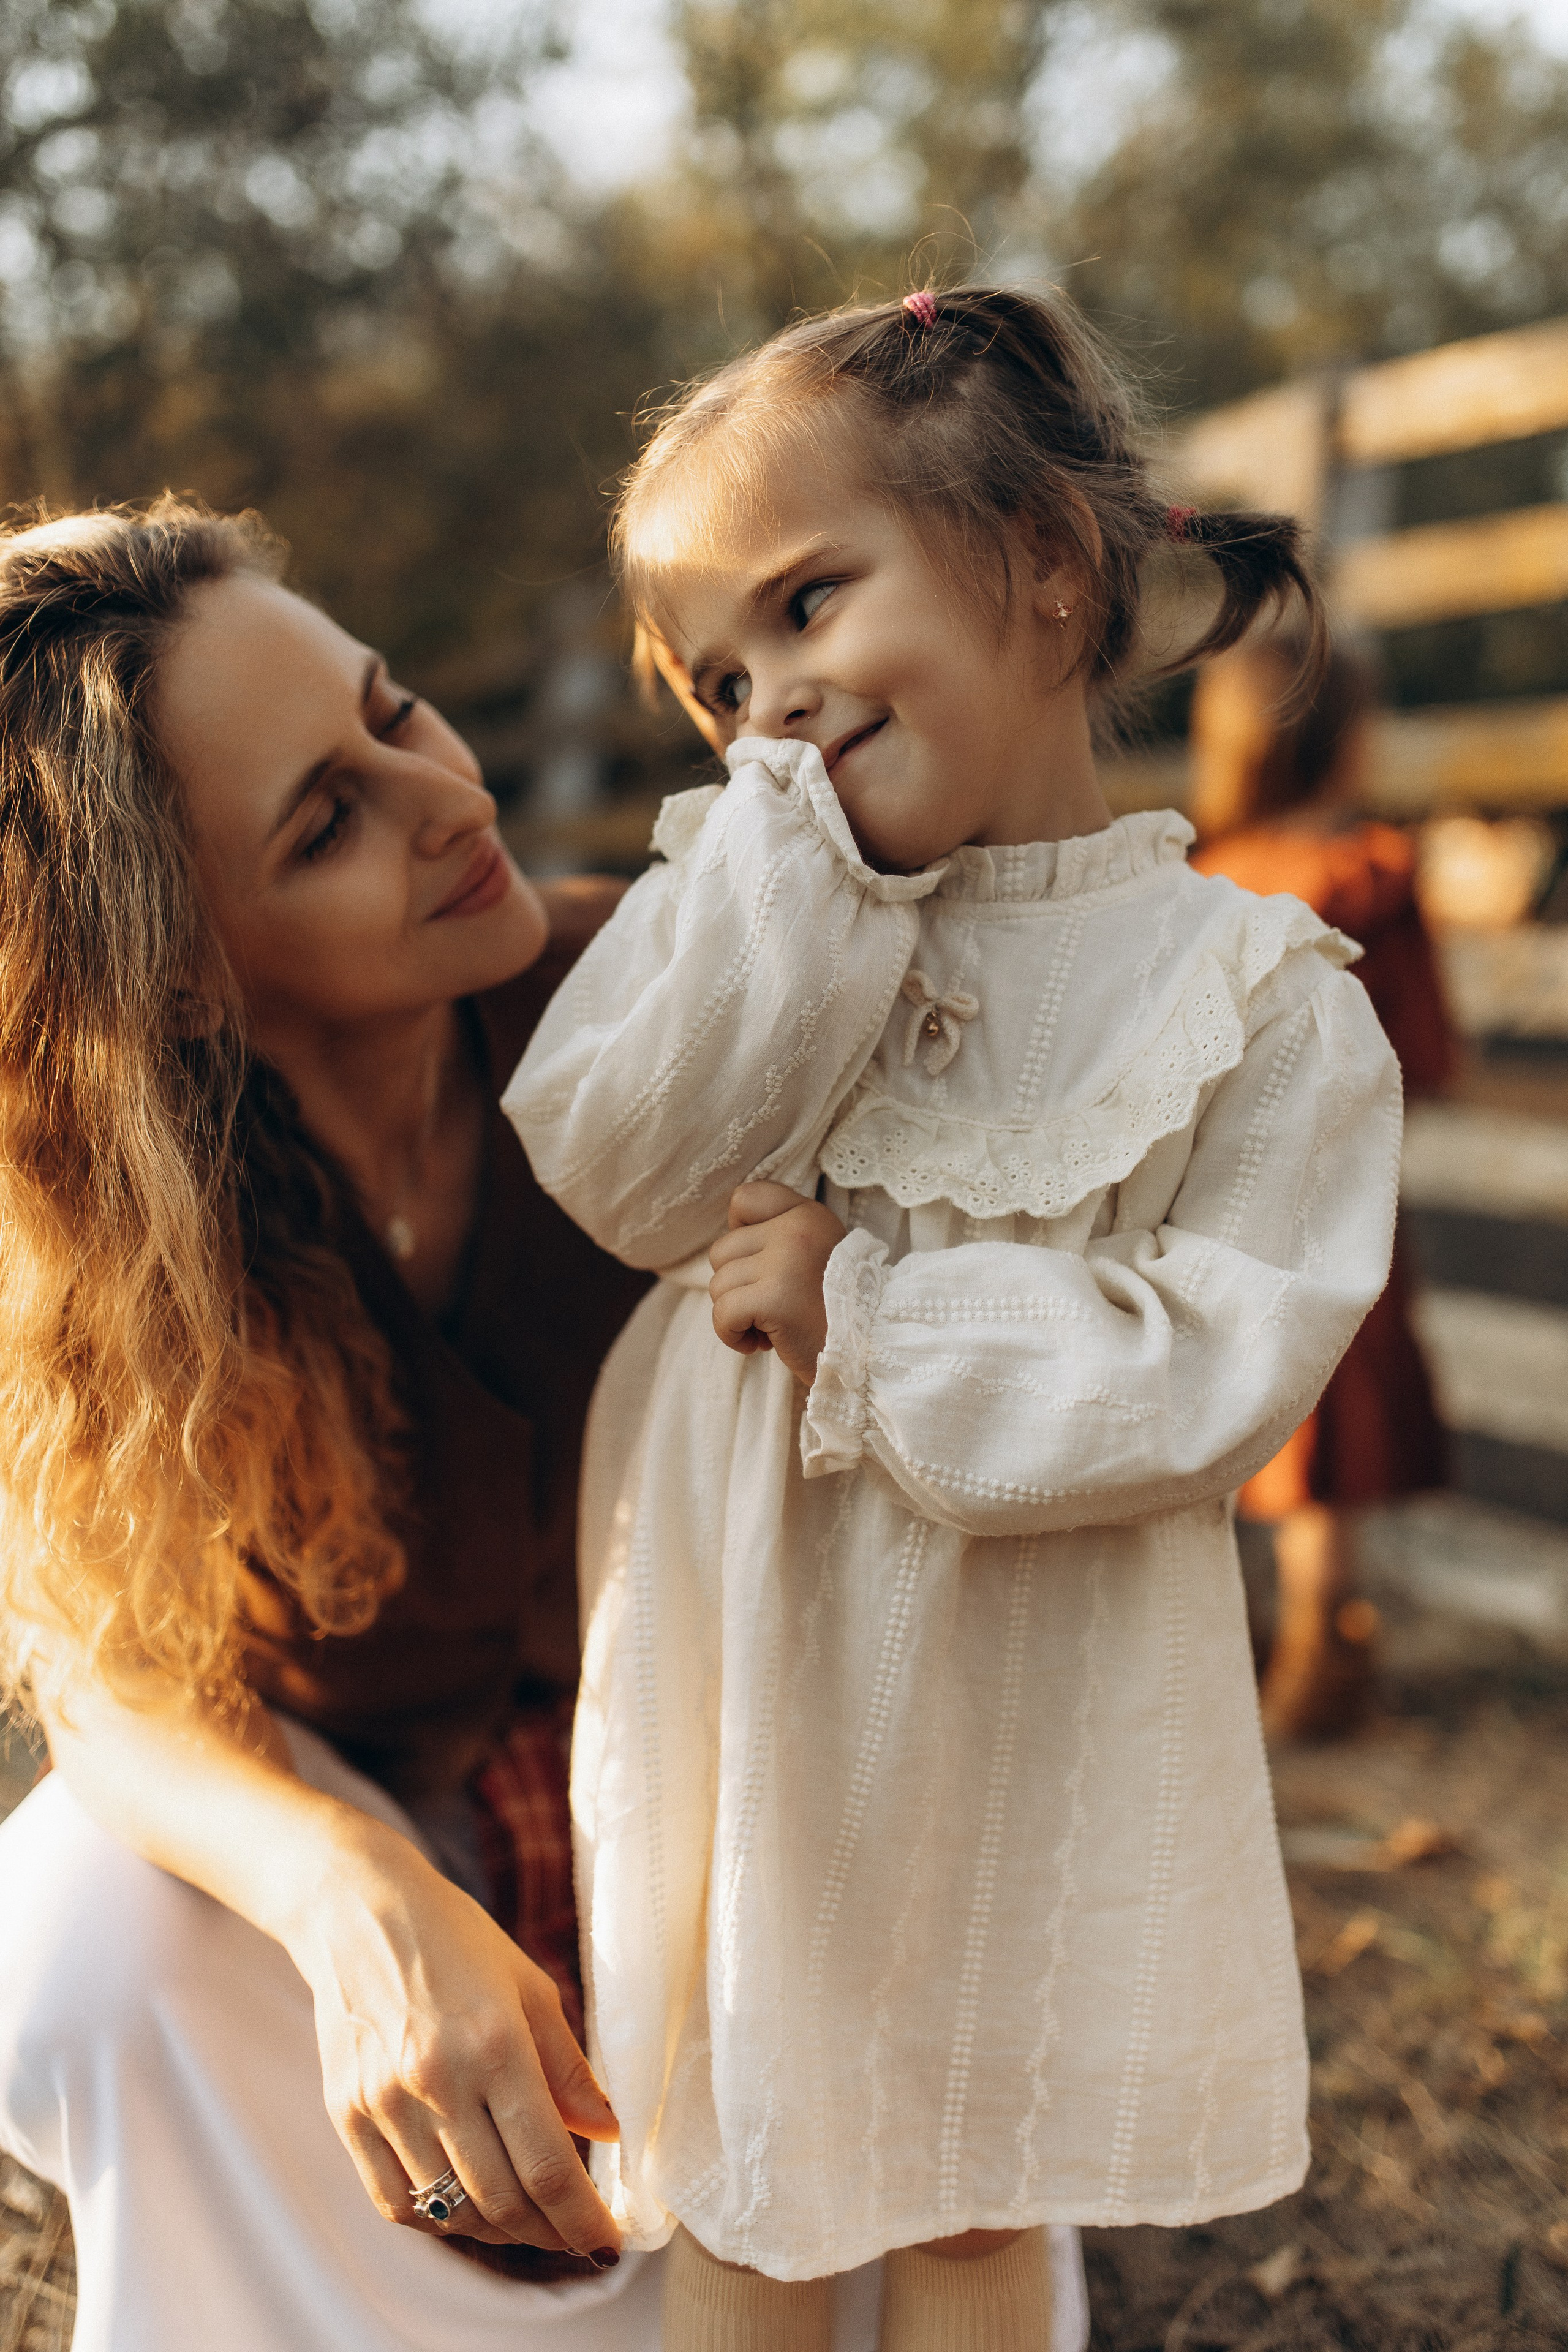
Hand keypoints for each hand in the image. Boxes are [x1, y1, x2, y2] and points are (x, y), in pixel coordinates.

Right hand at [294, 1824, 620, 2256]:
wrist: (360, 1911)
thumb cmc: (457, 1940)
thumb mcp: (531, 1988)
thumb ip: (568, 2069)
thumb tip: (610, 2133)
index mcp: (494, 2044)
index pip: (547, 2165)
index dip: (582, 2219)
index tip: (609, 2243)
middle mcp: (436, 2081)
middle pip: (502, 2200)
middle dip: (549, 2232)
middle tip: (575, 2234)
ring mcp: (383, 2103)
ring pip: (449, 2211)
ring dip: (499, 2230)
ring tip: (529, 2218)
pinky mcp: (346, 2115)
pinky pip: (395, 2201)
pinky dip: (437, 2219)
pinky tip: (466, 2205)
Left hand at [709, 1180, 846, 1384]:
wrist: (869, 1350)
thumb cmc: (832, 1309)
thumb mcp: (816, 1252)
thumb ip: (780, 1234)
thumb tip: (731, 1236)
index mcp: (807, 1215)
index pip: (745, 1199)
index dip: (739, 1234)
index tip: (760, 1264)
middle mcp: (796, 1229)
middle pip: (722, 1250)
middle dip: (737, 1286)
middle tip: (771, 1308)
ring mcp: (785, 1261)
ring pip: (719, 1284)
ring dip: (736, 1314)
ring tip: (771, 1326)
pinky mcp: (775, 1298)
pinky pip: (723, 1313)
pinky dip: (731, 1335)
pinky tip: (761, 1343)